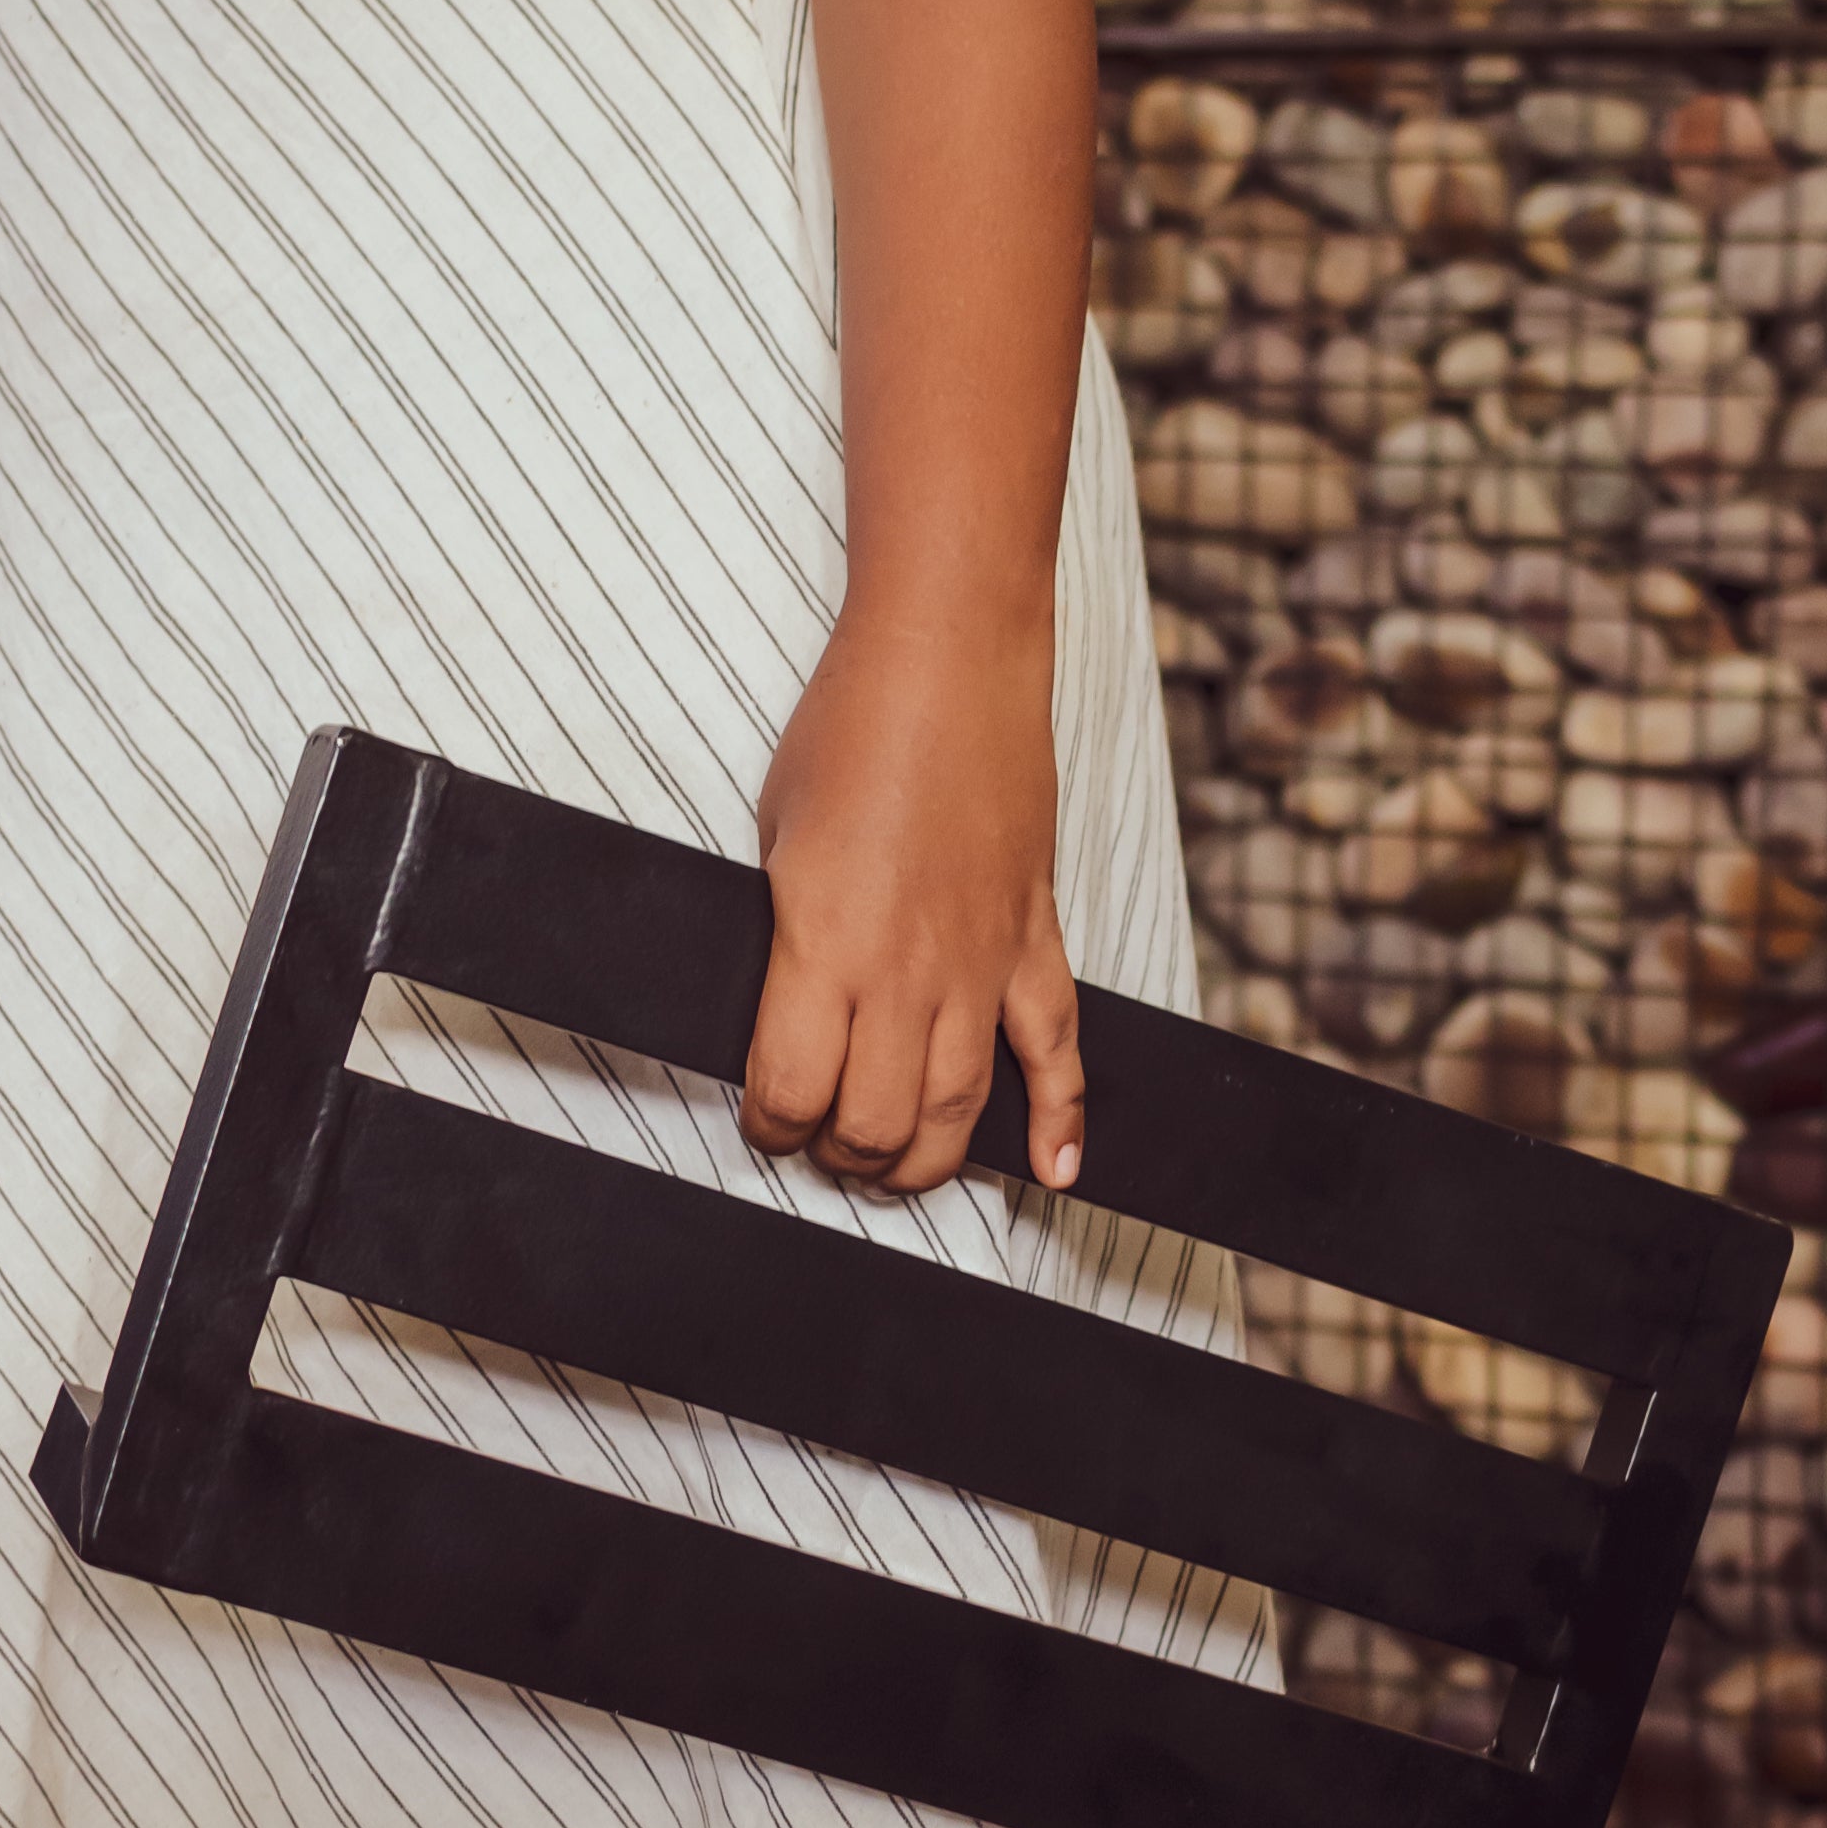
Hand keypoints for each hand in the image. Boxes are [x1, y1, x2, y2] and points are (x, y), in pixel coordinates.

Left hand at [739, 613, 1083, 1198]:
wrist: (949, 659)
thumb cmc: (852, 729)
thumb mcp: (774, 839)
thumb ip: (784, 941)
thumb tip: (782, 1012)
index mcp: (825, 946)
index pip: (792, 1092)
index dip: (770, 1126)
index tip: (766, 1120)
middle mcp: (906, 973)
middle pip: (877, 1125)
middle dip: (840, 1153)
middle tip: (824, 1141)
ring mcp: (980, 964)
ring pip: (957, 1111)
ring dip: (921, 1159)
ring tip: (895, 1160)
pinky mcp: (1033, 942)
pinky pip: (1056, 1052)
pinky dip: (1061, 1121)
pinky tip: (1053, 1168)